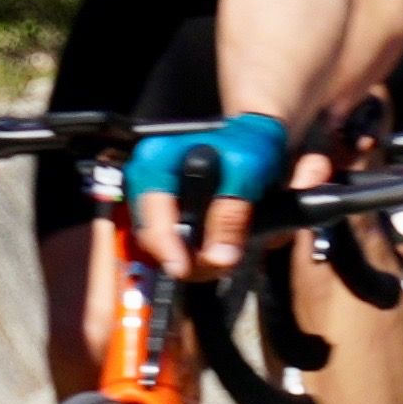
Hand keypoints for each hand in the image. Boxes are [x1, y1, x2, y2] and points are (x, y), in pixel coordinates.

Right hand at [126, 109, 288, 276]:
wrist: (255, 133)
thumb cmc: (248, 142)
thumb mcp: (244, 173)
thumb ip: (231, 214)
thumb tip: (219, 258)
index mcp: (155, 162)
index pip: (150, 215)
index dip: (166, 247)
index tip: (184, 269)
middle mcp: (147, 180)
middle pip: (152, 236)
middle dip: (185, 257)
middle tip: (220, 263)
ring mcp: (157, 198)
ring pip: (164, 245)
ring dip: (194, 259)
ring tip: (225, 258)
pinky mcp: (169, 211)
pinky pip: (175, 242)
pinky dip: (196, 252)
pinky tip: (218, 249)